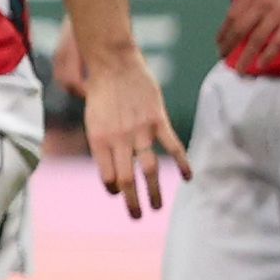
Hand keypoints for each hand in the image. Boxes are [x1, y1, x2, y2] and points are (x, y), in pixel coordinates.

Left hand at [82, 43, 185, 216]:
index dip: (113, 189)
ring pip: (149, 169)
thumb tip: (108, 168)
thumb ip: (101, 144)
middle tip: (137, 217)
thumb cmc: (101, 91)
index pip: (107, 176)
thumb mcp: (92, 119)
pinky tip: (188, 177)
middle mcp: (118, 139)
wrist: (113, 62)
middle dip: (132, 202)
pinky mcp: (158, 119)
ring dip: (153, 192)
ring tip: (157, 208)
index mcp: (99, 140)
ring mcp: (139, 130)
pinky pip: (172, 146)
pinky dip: (181, 163)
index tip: (119, 193)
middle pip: (127, 179)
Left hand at [217, 0, 279, 68]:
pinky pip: (278, 41)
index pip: (232, 14)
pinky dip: (268, 54)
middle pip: (240, 27)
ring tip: (239, 69)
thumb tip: (242, 16)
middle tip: (222, 56)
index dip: (224, 30)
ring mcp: (278, 11)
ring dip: (246, 56)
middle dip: (229, 44)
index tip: (219, 42)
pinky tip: (261, 64)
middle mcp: (262, 1)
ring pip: (256, 38)